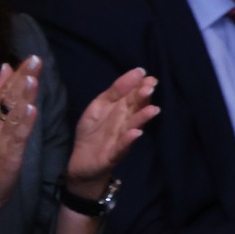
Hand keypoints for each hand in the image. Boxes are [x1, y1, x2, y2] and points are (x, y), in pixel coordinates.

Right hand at [0, 57, 39, 232]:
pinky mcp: (6, 152)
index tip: (31, 58)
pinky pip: (16, 135)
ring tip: (32, 78)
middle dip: (22, 77)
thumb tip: (4, 70)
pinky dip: (24, 121)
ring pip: (11, 112)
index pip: (1, 88)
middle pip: (7, 95)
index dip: (16, 73)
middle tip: (35, 60)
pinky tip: (32, 110)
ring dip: (22, 94)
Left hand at [64, 67, 157, 194]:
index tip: (149, 76)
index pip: (133, 96)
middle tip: (151, 87)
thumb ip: (114, 91)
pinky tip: (136, 133)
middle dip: (143, 98)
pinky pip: (122, 146)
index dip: (139, 86)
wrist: (82, 161)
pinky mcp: (114, 154)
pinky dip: (129, 140)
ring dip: (142, 118)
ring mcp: (121, 139)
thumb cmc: (93, 131)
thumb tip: (136, 72)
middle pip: (135, 109)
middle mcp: (125, 123)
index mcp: (121, 111)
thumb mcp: (99, 106)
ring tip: (153, 109)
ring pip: (133, 126)